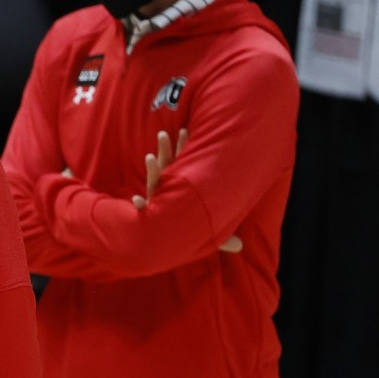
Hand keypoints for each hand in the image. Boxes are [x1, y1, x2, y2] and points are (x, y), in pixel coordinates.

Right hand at [130, 129, 241, 253]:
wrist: (156, 246)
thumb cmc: (179, 231)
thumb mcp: (202, 231)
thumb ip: (220, 237)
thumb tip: (241, 246)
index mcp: (177, 188)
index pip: (181, 164)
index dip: (183, 148)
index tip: (185, 131)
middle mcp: (163, 191)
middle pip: (164, 166)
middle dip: (164, 150)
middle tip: (163, 134)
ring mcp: (154, 201)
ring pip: (152, 182)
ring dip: (151, 170)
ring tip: (149, 158)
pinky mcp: (146, 216)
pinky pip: (142, 210)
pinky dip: (139, 205)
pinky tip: (137, 200)